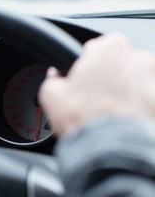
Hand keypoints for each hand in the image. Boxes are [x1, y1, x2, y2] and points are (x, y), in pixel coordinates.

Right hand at [39, 33, 154, 136]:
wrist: (112, 149)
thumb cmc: (86, 119)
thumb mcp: (51, 96)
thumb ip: (52, 80)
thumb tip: (54, 79)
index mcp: (109, 47)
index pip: (93, 48)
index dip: (83, 66)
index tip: (79, 81)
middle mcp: (138, 57)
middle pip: (117, 64)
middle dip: (106, 78)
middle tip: (92, 100)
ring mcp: (153, 79)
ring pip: (134, 82)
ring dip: (123, 92)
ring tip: (108, 114)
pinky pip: (146, 100)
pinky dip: (136, 108)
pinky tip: (122, 122)